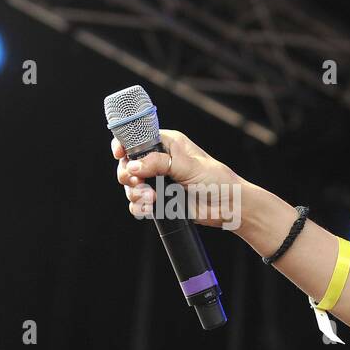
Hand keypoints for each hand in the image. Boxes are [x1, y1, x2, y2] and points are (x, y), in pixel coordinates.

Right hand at [113, 129, 241, 228]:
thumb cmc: (217, 180)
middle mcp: (159, 162)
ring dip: (135, 193)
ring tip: (151, 199)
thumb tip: (134, 166)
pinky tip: (149, 209)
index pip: (136, 140)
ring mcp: (158, 182)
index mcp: (167, 145)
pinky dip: (139, 207)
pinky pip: (138, 204)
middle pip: (127, 164)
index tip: (119, 153)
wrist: (230, 207)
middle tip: (137, 181)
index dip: (123, 146)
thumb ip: (159, 163)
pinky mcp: (160, 201)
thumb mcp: (188, 166)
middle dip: (128, 174)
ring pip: (130, 186)